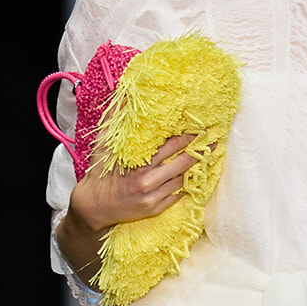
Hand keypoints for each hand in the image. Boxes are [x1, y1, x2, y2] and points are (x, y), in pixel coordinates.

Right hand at [71, 131, 200, 233]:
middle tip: (213, 142)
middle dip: (198, 151)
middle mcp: (148, 180)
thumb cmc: (99, 174)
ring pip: (181, 180)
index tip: (199, 129)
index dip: (187, 136)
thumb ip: (114, 121)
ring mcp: (153, 196)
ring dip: (191, 170)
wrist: (93, 208)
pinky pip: (176, 196)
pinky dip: (182, 187)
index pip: (171, 145)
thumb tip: (122, 97)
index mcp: (139, 162)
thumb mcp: (103, 146)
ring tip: (202, 159)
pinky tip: (187, 179)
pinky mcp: (154, 209)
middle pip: (182, 162)